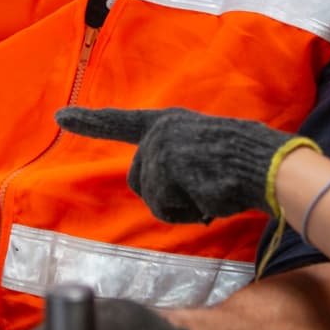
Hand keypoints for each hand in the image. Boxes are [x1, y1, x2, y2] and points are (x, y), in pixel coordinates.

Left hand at [56, 106, 315, 221]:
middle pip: (140, 180)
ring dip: (181, 206)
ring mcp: (162, 147)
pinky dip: (189, 213)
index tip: (59, 116)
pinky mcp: (168, 166)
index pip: (122, 122)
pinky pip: (166, 209)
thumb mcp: (202, 152)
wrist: (269, 165)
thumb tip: (155, 188)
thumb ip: (174, 162)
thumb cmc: (244, 163)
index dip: (90, 122)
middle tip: (203, 190)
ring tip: (211, 191)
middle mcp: (160, 130)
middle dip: (166, 196)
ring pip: (154, 199)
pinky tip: (211, 198)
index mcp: (169, 122)